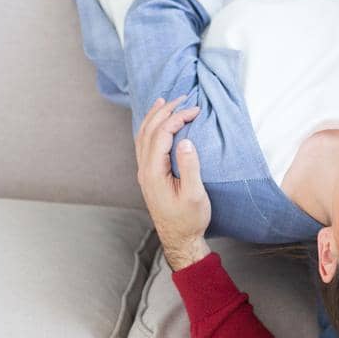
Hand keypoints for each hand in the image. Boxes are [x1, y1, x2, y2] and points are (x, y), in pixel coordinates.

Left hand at [134, 96, 211, 270]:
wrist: (179, 240)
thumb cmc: (190, 219)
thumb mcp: (194, 195)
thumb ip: (190, 167)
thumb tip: (186, 141)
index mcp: (154, 173)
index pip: (162, 134)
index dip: (177, 118)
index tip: (196, 110)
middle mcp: (144, 171)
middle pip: (149, 131)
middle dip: (165, 111)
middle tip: (182, 97)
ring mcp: (144, 173)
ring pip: (143, 137)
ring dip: (154, 117)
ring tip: (164, 101)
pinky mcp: (148, 176)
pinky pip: (144, 145)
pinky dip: (150, 128)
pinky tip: (156, 124)